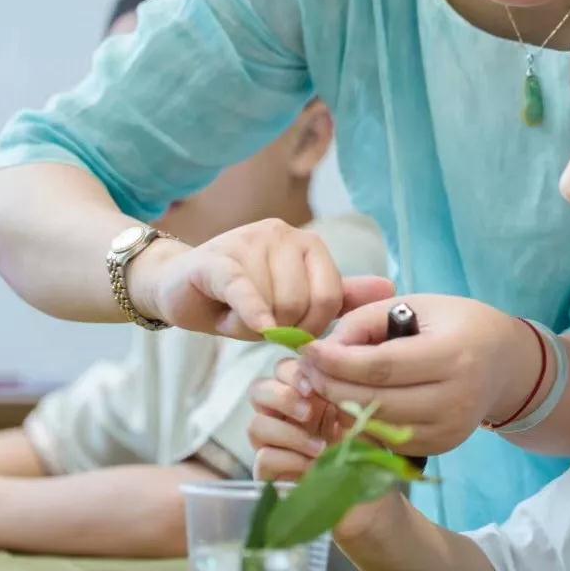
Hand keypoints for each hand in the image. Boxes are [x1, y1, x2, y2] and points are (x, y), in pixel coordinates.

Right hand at [128, 219, 393, 339]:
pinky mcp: (217, 258)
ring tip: (242, 318)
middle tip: (265, 329)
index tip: (297, 336)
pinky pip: (244, 288)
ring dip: (258, 326)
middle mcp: (283, 234)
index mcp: (307, 245)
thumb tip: (390, 287)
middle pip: (306, 301)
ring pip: (275, 302)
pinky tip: (255, 325)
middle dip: (288, 329)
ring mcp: (250, 241)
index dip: (317, 326)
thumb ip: (338, 297)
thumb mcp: (293, 302)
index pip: (332, 294)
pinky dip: (253, 310)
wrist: (179, 288)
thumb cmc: (240, 300)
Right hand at [248, 356, 347, 480]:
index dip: (292, 373)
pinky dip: (290, 460)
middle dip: (282, 397)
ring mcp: (271, 443)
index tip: (312, 388)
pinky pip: (264, 458)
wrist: (358, 484)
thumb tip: (327, 377)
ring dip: (289, 434)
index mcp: (301, 393)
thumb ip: (340, 392)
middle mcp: (281, 414)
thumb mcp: (356, 414)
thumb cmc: (358, 445)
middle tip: (308, 413)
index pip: (281, 369)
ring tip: (319, 447)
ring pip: (256, 425)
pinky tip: (312, 466)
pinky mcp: (267, 471)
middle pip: (258, 389)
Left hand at [283, 294, 544, 457]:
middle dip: (331, 387)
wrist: (506, 363)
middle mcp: (455, 397)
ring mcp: (451, 429)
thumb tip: (325, 348)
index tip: (307, 351)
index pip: (381, 367)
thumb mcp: (417, 305)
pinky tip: (349, 402)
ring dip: (342, 407)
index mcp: (452, 354)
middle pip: (376, 401)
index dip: (337, 362)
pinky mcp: (443, 446)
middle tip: (304, 371)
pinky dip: (363, 423)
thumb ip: (367, 321)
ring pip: (379, 425)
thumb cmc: (457, 324)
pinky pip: (390, 439)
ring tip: (322, 385)